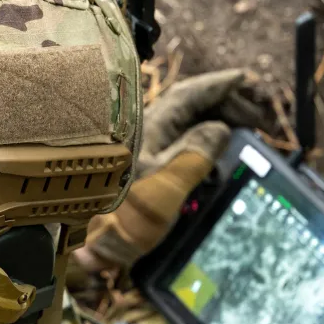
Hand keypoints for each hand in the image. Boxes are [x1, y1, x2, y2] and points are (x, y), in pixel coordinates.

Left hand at [76, 70, 265, 271]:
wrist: (70, 244)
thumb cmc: (116, 220)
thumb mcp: (163, 190)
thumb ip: (195, 157)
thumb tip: (220, 129)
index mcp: (148, 128)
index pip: (190, 94)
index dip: (220, 86)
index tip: (247, 80)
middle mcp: (139, 133)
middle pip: (185, 107)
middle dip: (221, 104)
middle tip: (253, 116)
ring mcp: (134, 151)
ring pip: (178, 124)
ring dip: (209, 122)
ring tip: (236, 130)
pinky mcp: (130, 173)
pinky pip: (170, 143)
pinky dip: (194, 140)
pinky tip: (204, 152)